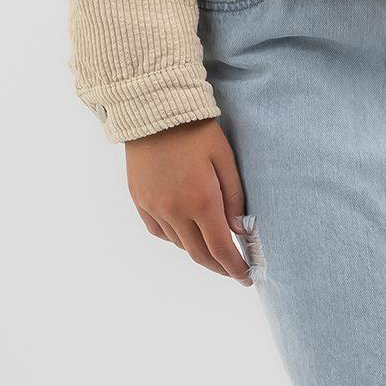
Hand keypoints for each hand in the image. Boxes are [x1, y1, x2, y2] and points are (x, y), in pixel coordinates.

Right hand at [125, 117, 254, 284]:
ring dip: (198, 252)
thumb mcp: (224, 158)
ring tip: (214, 250)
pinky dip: (175, 239)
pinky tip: (186, 234)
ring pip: (179, 244)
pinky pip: (159, 231)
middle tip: (234, 271)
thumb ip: (234, 197)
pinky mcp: (139, 200)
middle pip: (199, 254)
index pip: (221, 249)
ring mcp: (153, 207)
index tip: (246, 277)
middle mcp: (174, 210)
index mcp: (201, 200)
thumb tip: (237, 230)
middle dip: (219, 267)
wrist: (153, 108)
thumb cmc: (195, 129)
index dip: (235, 268)